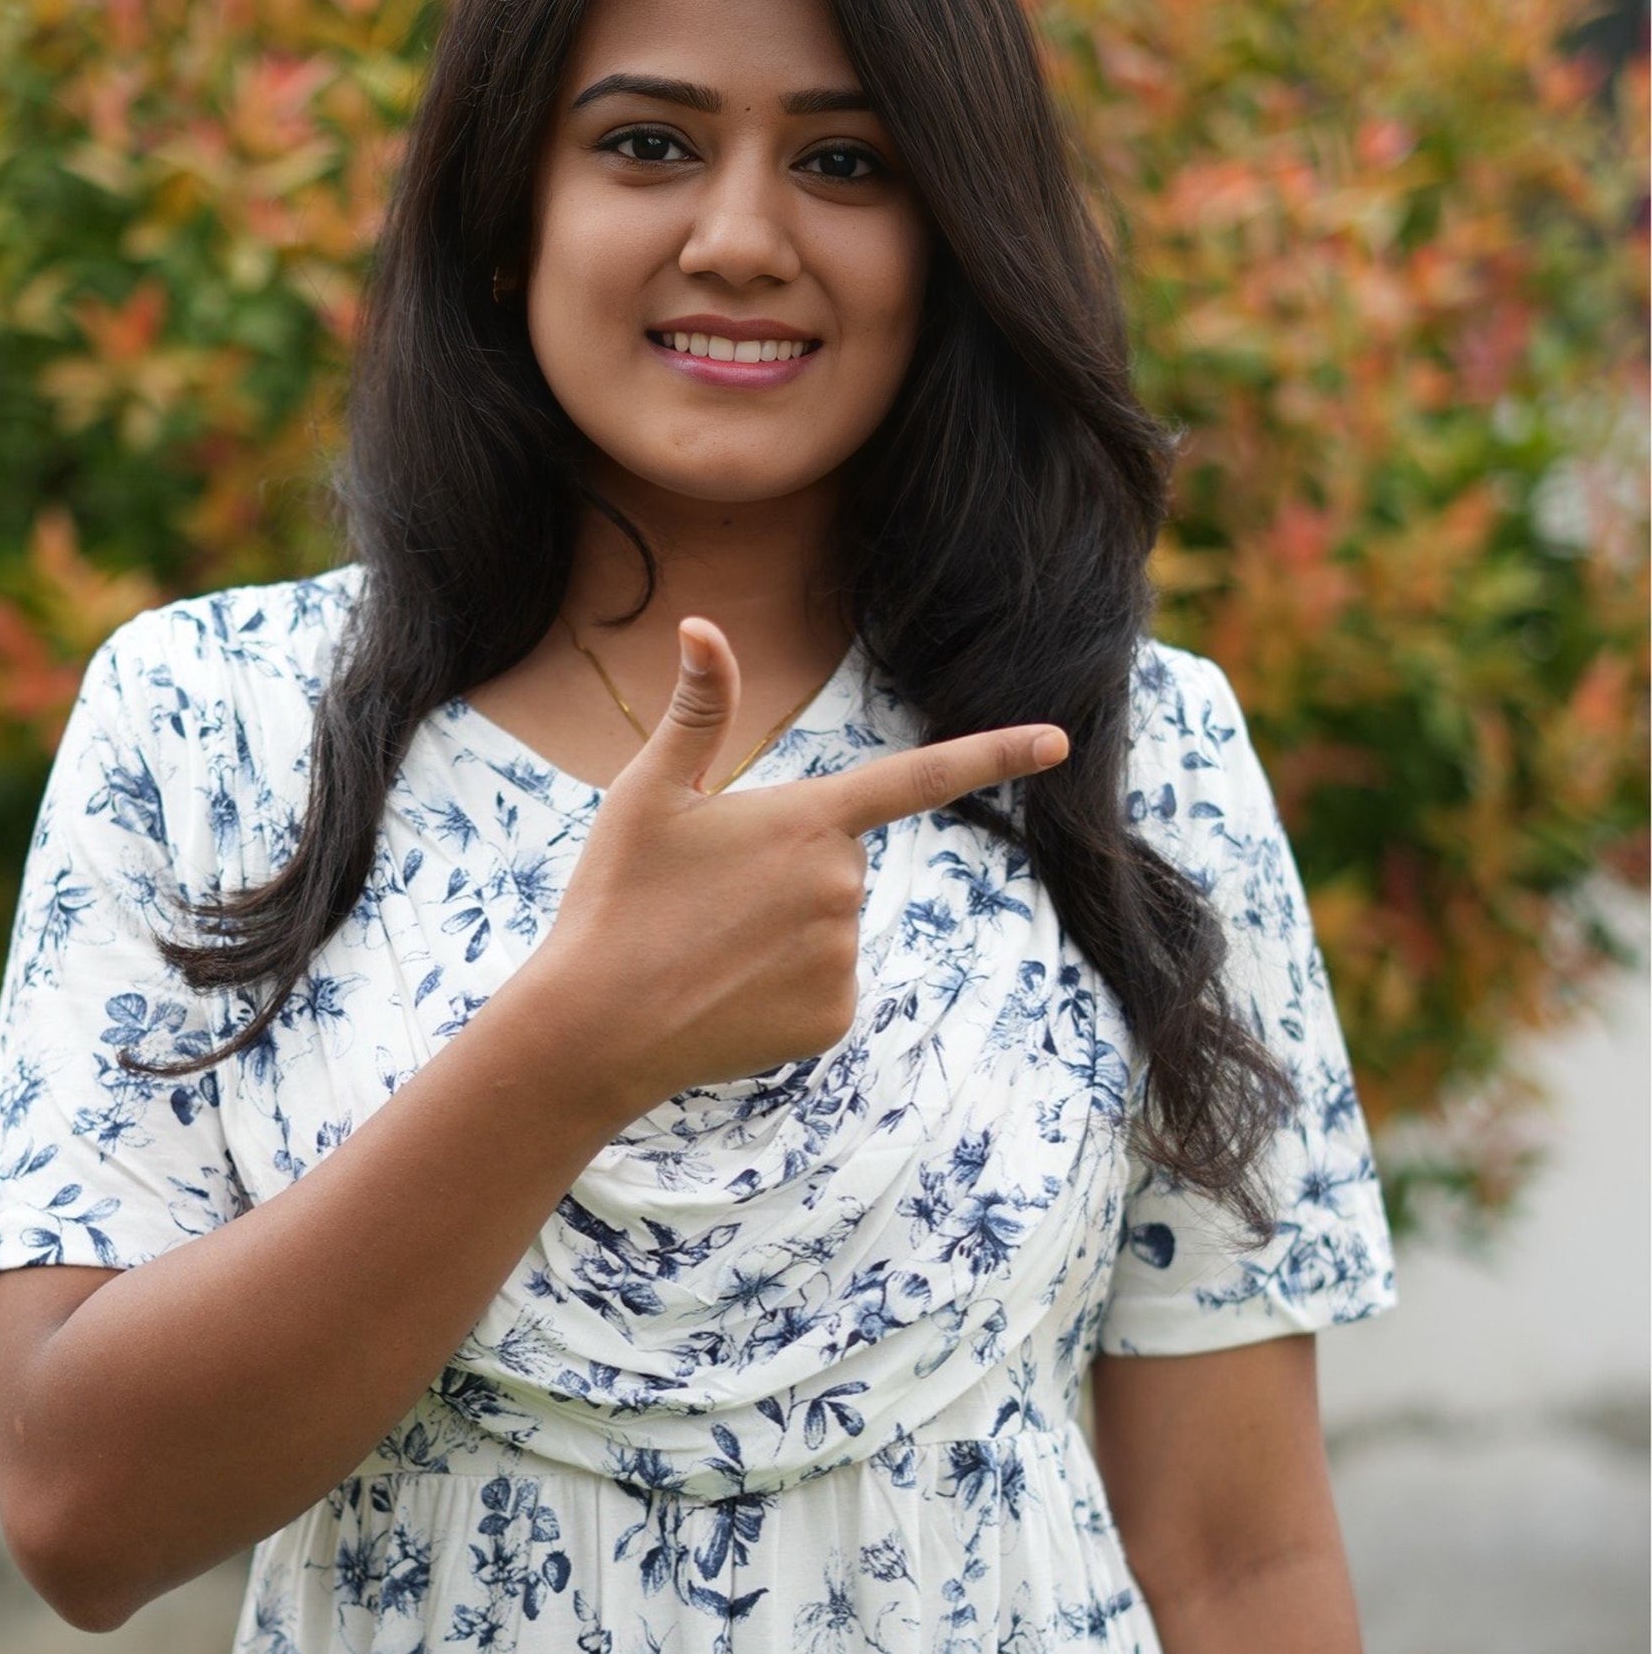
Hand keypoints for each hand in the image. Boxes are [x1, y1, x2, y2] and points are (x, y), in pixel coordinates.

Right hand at [532, 615, 1067, 1118]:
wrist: (593, 1029)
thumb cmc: (613, 900)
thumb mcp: (647, 795)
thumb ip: (696, 711)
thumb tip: (703, 625)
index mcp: (808, 818)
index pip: (921, 777)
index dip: (995, 755)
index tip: (1060, 740)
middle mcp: (843, 885)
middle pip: (834, 867)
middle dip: (782, 879)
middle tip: (704, 905)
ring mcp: (843, 954)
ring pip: (826, 930)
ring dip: (776, 938)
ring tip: (705, 953)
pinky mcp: (835, 1015)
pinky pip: (822, 989)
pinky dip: (779, 994)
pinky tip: (725, 1001)